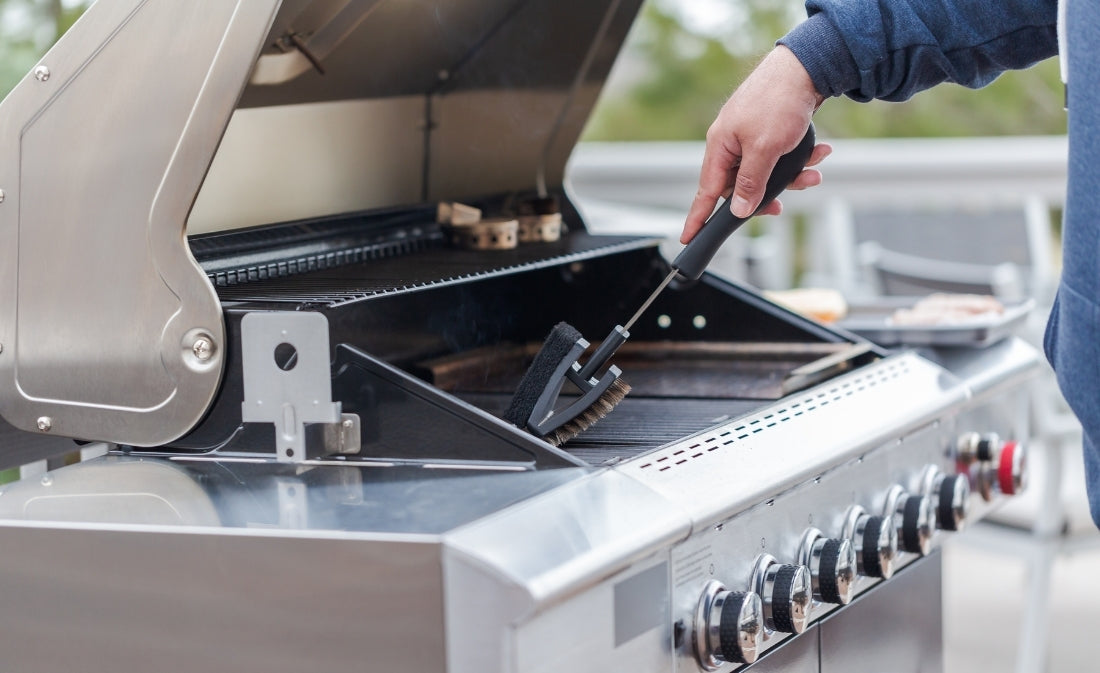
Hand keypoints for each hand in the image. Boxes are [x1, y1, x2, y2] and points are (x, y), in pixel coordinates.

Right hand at [681, 46, 829, 243]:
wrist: (805, 67)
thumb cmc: (778, 101)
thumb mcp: (764, 149)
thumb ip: (750, 183)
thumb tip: (738, 210)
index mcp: (720, 146)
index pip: (706, 192)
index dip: (697, 218)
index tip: (688, 238)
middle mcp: (731, 143)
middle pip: (741, 186)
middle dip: (767, 195)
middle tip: (780, 207)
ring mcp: (750, 137)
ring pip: (766, 173)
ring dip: (791, 177)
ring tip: (812, 173)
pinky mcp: (769, 131)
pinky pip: (779, 158)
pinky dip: (799, 159)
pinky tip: (819, 152)